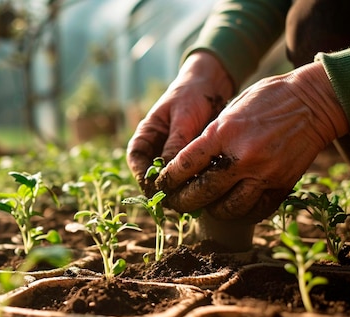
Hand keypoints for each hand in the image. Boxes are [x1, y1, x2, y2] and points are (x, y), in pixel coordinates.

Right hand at [126, 52, 233, 196]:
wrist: (214, 84)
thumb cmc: (193, 95)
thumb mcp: (183, 118)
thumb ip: (175, 144)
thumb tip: (167, 174)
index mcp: (147, 134)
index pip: (136, 158)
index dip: (141, 174)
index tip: (153, 186)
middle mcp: (157, 147)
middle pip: (150, 173)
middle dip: (159, 188)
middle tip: (173, 200)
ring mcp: (173, 154)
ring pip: (168, 178)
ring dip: (176, 189)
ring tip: (189, 199)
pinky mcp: (190, 159)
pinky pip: (187, 175)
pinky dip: (191, 184)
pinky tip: (202, 190)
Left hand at [155, 61, 349, 221]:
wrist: (315, 100)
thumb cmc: (268, 98)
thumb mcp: (230, 109)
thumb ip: (211, 136)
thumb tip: (191, 162)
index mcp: (222, 134)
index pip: (184, 166)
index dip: (168, 180)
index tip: (162, 185)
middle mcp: (241, 157)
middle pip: (202, 193)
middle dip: (183, 202)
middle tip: (176, 204)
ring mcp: (264, 173)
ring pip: (229, 209)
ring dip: (213, 211)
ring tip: (207, 207)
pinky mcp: (283, 184)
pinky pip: (257, 210)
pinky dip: (243, 213)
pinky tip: (235, 208)